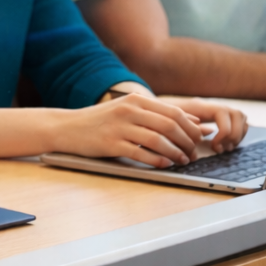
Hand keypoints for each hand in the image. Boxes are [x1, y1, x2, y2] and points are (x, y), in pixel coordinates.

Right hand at [52, 93, 209, 167]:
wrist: (67, 127)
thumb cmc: (101, 121)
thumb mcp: (128, 110)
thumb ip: (158, 114)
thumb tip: (194, 122)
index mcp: (135, 100)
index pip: (173, 113)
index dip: (190, 128)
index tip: (197, 140)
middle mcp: (128, 111)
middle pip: (169, 126)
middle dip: (186, 142)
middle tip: (192, 154)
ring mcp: (119, 127)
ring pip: (157, 140)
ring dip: (174, 153)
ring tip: (182, 161)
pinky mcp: (110, 144)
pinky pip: (140, 154)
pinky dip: (157, 160)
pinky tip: (164, 165)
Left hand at [164, 97, 248, 152]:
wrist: (154, 107)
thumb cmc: (159, 115)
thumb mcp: (168, 122)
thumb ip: (184, 127)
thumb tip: (205, 133)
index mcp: (199, 105)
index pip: (223, 112)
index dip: (224, 131)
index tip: (214, 145)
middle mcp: (211, 106)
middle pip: (238, 115)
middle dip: (234, 135)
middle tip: (220, 148)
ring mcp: (216, 110)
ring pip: (241, 118)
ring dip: (237, 135)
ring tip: (223, 147)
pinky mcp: (218, 117)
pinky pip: (239, 122)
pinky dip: (237, 134)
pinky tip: (224, 144)